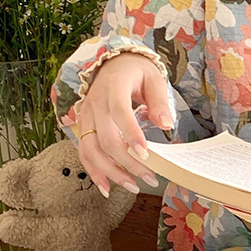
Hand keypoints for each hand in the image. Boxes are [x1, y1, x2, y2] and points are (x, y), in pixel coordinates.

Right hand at [77, 52, 172, 196]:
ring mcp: (86, 116)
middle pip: (106, 139)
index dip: (131, 134)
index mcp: (113, 88)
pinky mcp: (83, 126)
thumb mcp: (153, 78)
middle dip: (128, 163)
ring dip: (111, 172)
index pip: (120, 113)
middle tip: (150, 178)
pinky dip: (94, 171)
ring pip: (91, 150)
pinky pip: (83, 152)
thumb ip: (159, 101)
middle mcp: (95, 103)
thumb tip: (166, 124)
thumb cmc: (135, 71)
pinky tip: (107, 187)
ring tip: (133, 186)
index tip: (146, 154)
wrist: (112, 63)